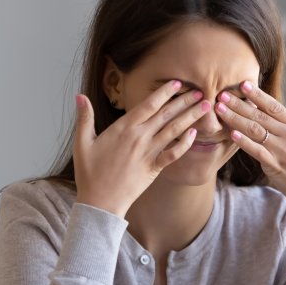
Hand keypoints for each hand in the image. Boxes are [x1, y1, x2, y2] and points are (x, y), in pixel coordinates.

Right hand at [72, 80, 210, 216]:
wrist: (100, 202)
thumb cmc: (89, 173)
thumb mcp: (82, 143)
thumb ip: (84, 118)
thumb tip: (79, 96)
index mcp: (123, 128)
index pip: (148, 104)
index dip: (164, 92)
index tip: (177, 83)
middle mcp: (139, 137)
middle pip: (166, 114)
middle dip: (184, 101)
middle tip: (200, 90)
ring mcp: (148, 153)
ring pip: (173, 130)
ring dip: (190, 117)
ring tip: (205, 106)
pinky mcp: (154, 168)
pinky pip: (173, 154)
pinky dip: (184, 143)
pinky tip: (194, 133)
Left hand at [214, 81, 285, 218]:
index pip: (275, 107)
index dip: (258, 95)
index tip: (243, 85)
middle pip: (260, 115)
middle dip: (239, 104)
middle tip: (221, 93)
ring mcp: (283, 151)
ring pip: (255, 130)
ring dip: (235, 118)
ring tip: (220, 109)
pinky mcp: (276, 167)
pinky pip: (257, 151)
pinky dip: (244, 142)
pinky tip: (231, 134)